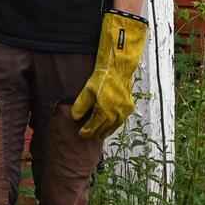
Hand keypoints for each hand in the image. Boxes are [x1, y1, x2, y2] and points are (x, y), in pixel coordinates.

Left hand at [71, 9, 146, 138]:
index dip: (86, 132)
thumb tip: (75, 118)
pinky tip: (111, 124)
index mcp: (104, 111)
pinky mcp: (129, 107)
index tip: (81, 133)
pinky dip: (115, 124)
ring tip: (100, 134)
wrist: (118, 69)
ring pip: (114, 126)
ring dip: (107, 131)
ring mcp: (124, 111)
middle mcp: (115, 113)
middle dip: (96, 133)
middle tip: (90, 134)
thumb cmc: (102, 79)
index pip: (93, 127)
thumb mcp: (87, 90)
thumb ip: (80, 106)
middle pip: (104, 129)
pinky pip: (121, 120)